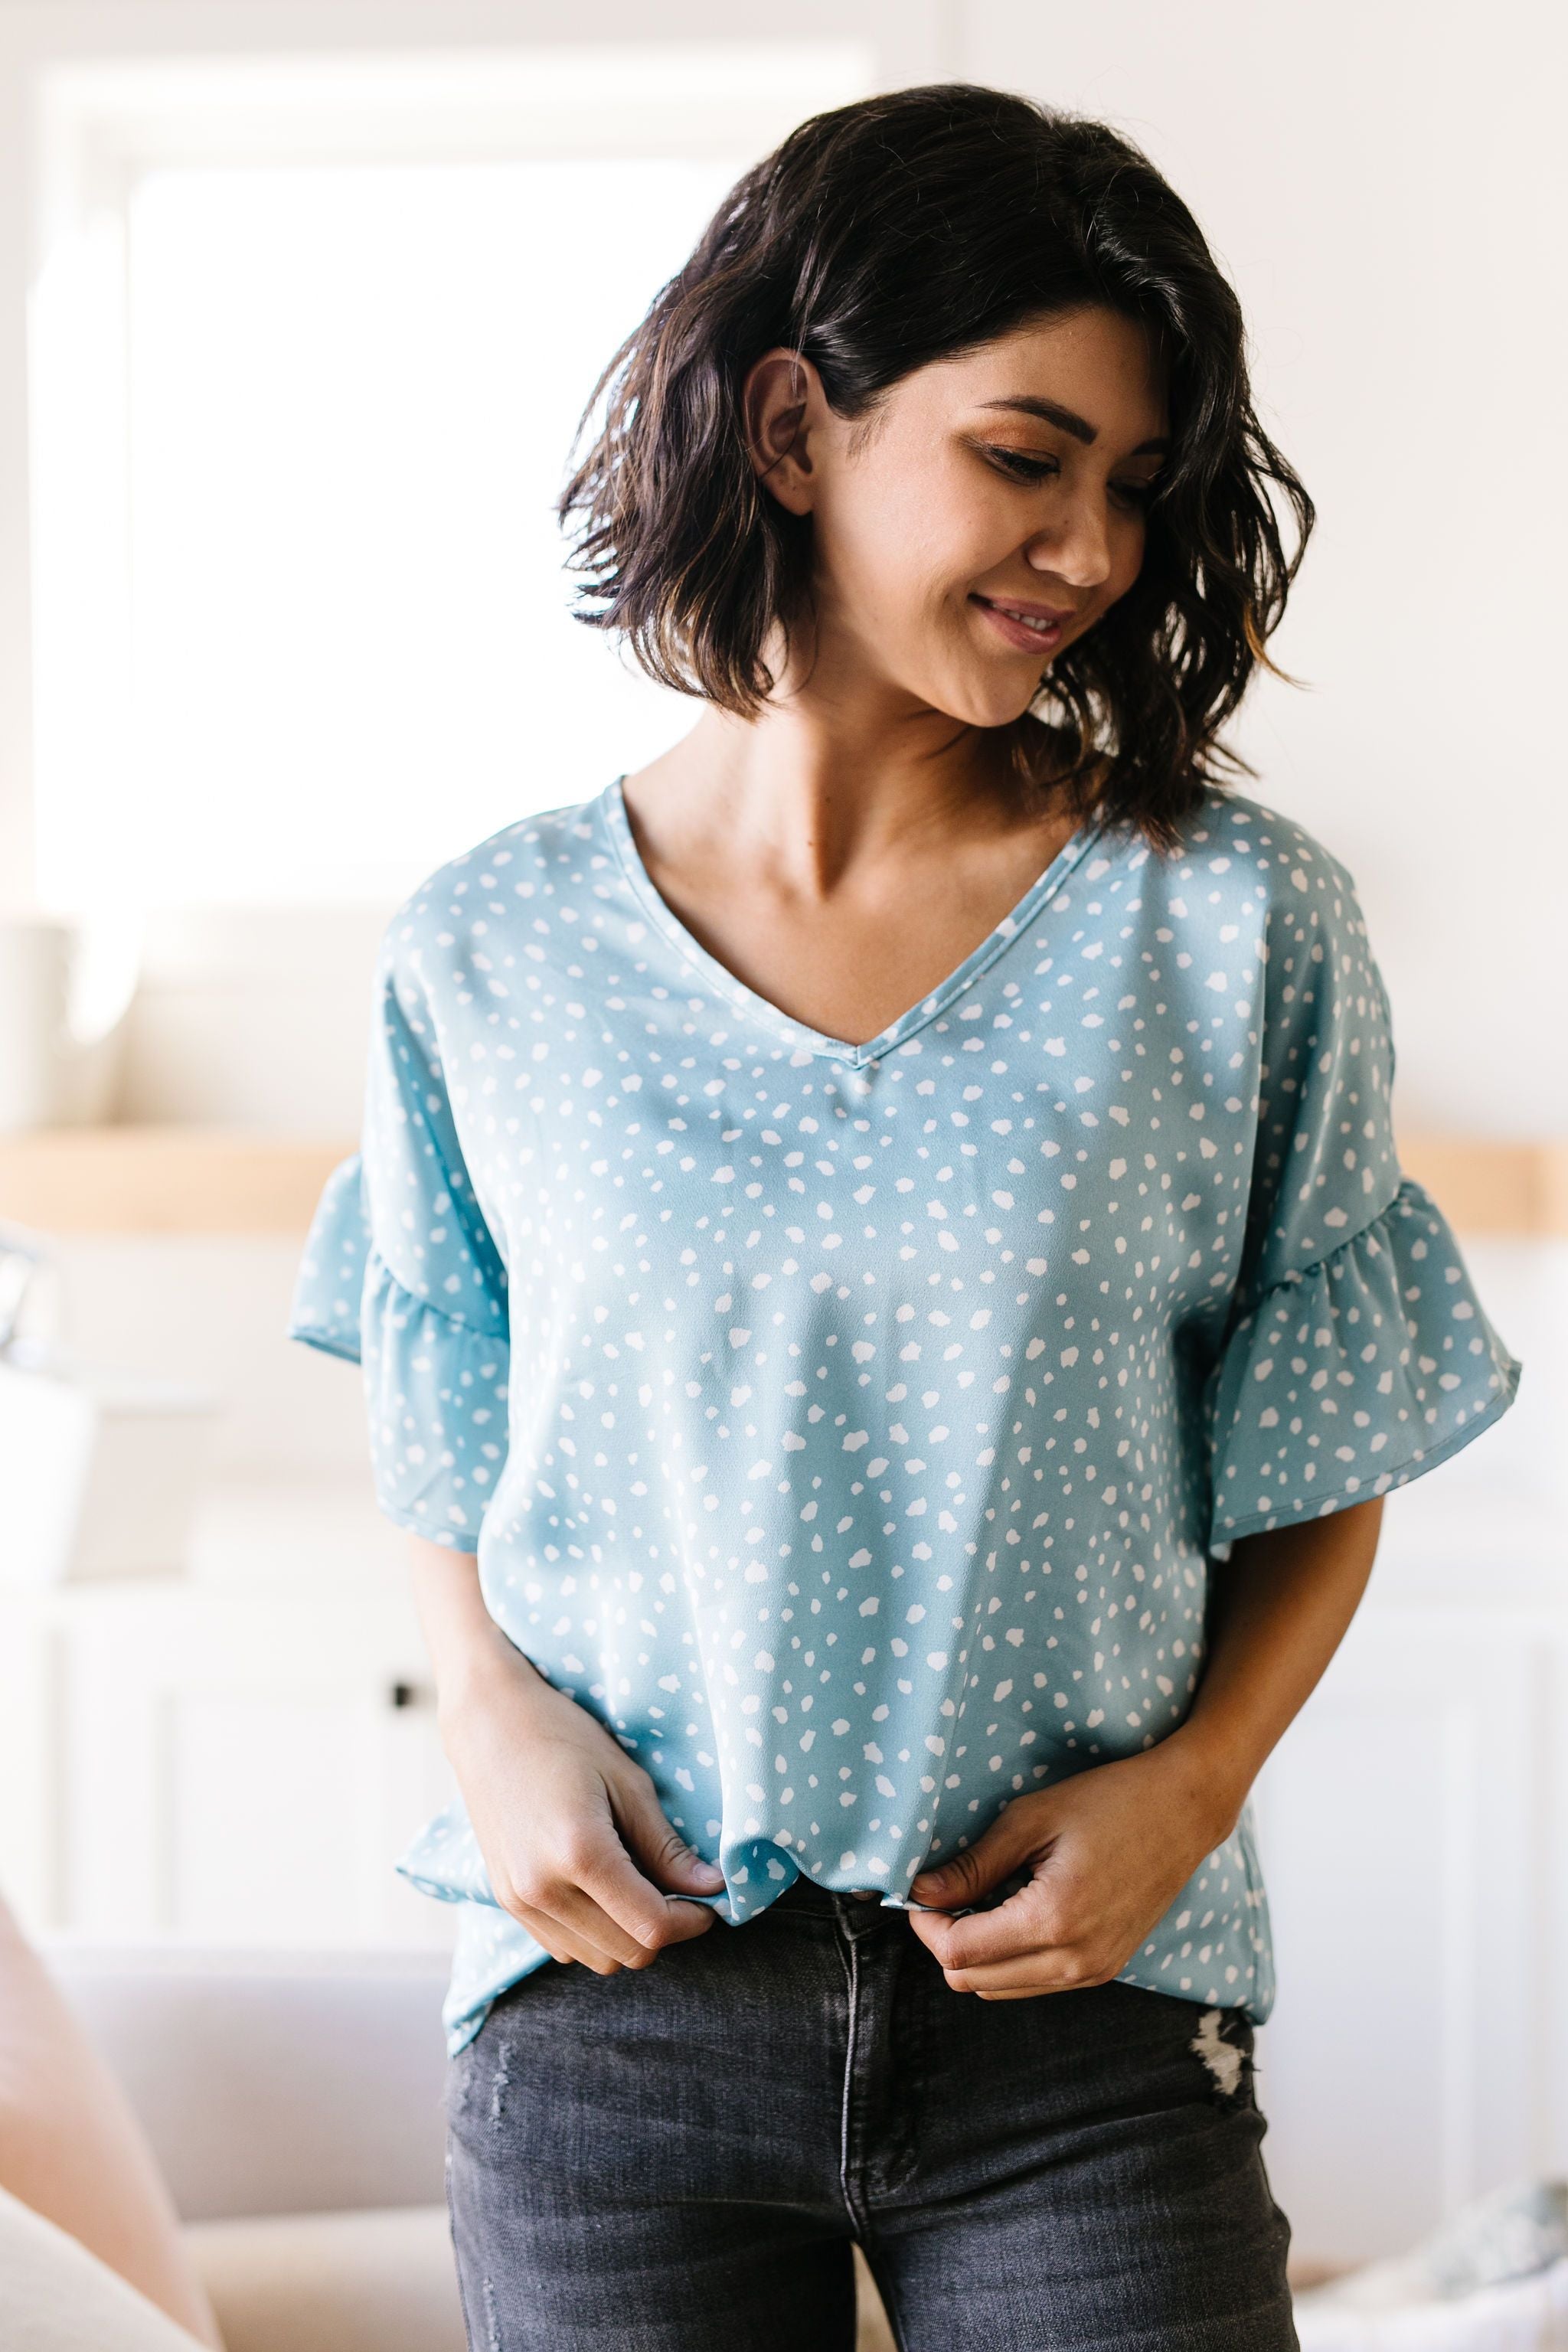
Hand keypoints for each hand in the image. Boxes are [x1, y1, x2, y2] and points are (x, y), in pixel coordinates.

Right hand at [439, 1656, 724, 1976]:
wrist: (489, 1724)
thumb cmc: (565, 1738)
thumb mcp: (628, 1782)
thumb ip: (666, 1846)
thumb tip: (712, 1888)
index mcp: (579, 1852)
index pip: (651, 1926)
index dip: (692, 1921)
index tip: (708, 1900)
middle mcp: (542, 1889)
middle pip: (627, 1953)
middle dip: (664, 1930)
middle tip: (679, 1891)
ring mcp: (519, 1900)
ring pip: (597, 1959)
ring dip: (628, 1936)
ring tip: (640, 1887)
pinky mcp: (506, 1902)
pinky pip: (565, 1948)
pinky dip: (595, 1935)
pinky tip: (603, 1891)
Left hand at [904, 1733, 1238, 1999]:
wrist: (1183, 1810)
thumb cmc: (1108, 1801)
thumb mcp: (1030, 1820)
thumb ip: (973, 1864)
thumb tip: (920, 1892)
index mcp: (1053, 1921)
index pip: (959, 1953)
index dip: (926, 1924)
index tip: (921, 1889)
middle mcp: (1075, 1961)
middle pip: (973, 1981)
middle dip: (946, 1940)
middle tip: (947, 1890)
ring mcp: (1093, 1971)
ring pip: (1001, 1989)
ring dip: (977, 1953)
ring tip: (982, 1897)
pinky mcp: (1103, 1969)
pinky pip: (1035, 1983)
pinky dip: (1009, 1958)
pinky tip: (1014, 1911)